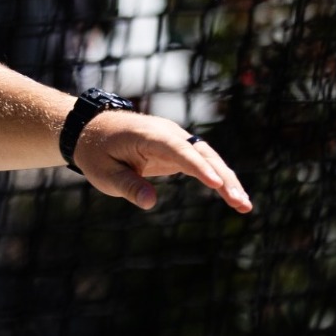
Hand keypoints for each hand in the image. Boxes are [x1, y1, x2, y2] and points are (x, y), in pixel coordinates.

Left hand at [74, 112, 253, 212]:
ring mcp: (177, 139)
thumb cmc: (96, 152)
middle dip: (223, 178)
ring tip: (244, 205)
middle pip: (203, 154)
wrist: (92, 130)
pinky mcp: (179, 149)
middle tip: (241, 203)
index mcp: (149, 136)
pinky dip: (218, 178)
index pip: (178, 151)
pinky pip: (203, 163)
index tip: (216, 184)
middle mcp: (169, 133)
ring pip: (209, 158)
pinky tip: (233, 196)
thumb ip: (128, 186)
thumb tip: (151, 203)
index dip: (198, 167)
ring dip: (227, 180)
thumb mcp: (104, 174)